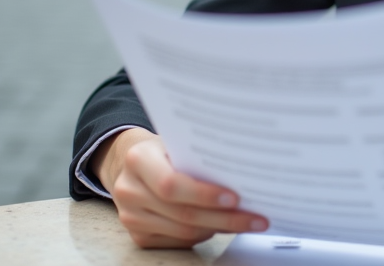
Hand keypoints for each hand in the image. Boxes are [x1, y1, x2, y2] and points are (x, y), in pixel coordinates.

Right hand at [94, 128, 268, 247]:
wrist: (131, 166)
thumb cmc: (163, 151)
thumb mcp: (175, 141)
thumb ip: (198, 154)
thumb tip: (242, 172)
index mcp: (138, 159)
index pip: (171, 184)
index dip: (204, 194)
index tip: (234, 197)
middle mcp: (128, 190)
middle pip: (183, 213)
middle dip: (225, 218)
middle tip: (255, 219)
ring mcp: (131, 217)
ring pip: (184, 232)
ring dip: (219, 229)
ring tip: (246, 222)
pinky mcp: (138, 236)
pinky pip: (179, 241)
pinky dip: (204, 235)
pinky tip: (221, 225)